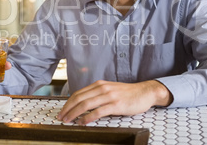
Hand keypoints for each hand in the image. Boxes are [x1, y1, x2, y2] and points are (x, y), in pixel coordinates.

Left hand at [57, 80, 171, 124]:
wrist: (145, 92)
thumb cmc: (127, 93)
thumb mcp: (110, 90)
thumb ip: (98, 94)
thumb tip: (83, 104)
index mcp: (99, 84)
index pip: (78, 93)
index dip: (68, 103)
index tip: (62, 111)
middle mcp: (102, 88)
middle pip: (79, 98)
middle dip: (67, 109)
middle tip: (61, 117)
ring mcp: (109, 96)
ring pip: (86, 104)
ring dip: (74, 113)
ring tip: (68, 121)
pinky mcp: (116, 104)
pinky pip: (98, 111)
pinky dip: (88, 117)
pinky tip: (82, 122)